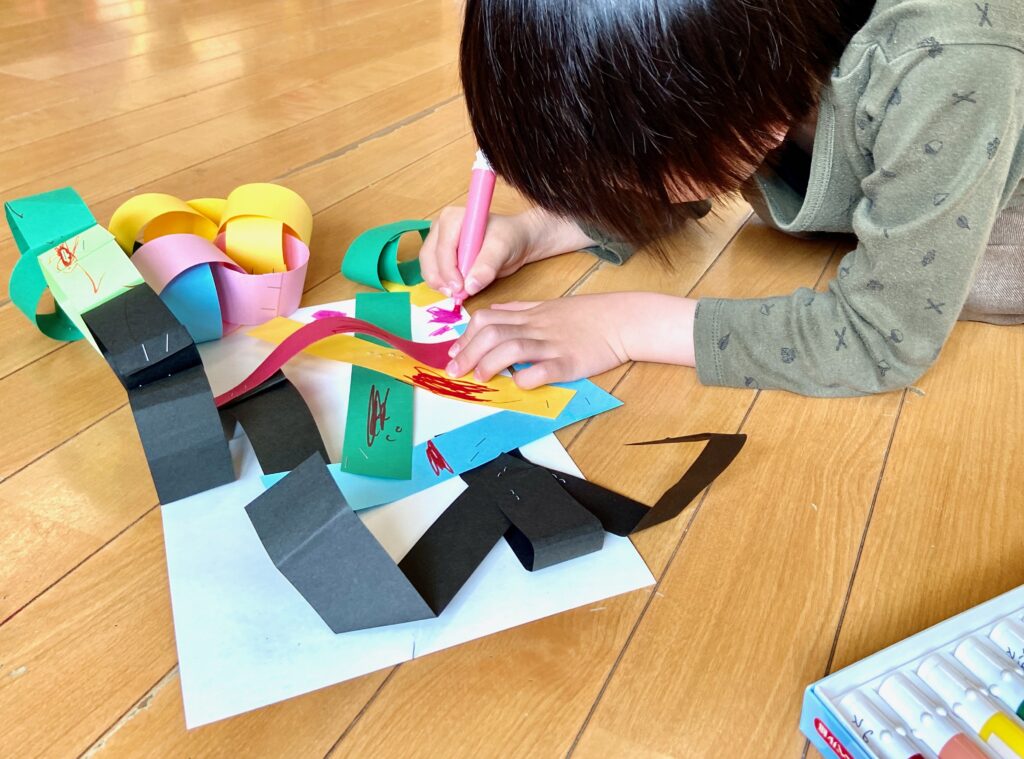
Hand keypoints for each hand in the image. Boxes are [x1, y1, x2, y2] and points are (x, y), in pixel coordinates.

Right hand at [418, 206, 594, 298]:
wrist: (516, 241)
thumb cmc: (510, 238)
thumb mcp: (502, 248)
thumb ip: (487, 266)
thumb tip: (470, 286)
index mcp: (453, 217)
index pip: (443, 246)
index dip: (449, 269)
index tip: (460, 288)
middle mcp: (441, 227)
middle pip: (429, 256)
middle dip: (440, 278)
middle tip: (456, 295)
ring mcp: (439, 241)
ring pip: (428, 266)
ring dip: (439, 283)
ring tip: (457, 294)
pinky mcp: (441, 255)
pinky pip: (434, 272)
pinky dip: (442, 284)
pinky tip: (456, 291)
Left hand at [446, 293, 697, 388]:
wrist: (623, 319)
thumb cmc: (588, 315)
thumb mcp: (549, 306)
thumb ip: (519, 311)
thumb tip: (493, 313)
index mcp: (530, 315)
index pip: (487, 319)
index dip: (466, 336)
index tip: (454, 353)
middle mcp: (537, 327)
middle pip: (492, 334)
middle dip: (467, 353)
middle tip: (455, 372)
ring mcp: (553, 344)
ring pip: (512, 348)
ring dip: (489, 364)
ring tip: (480, 378)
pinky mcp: (570, 362)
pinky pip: (543, 370)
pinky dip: (526, 378)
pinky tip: (519, 384)